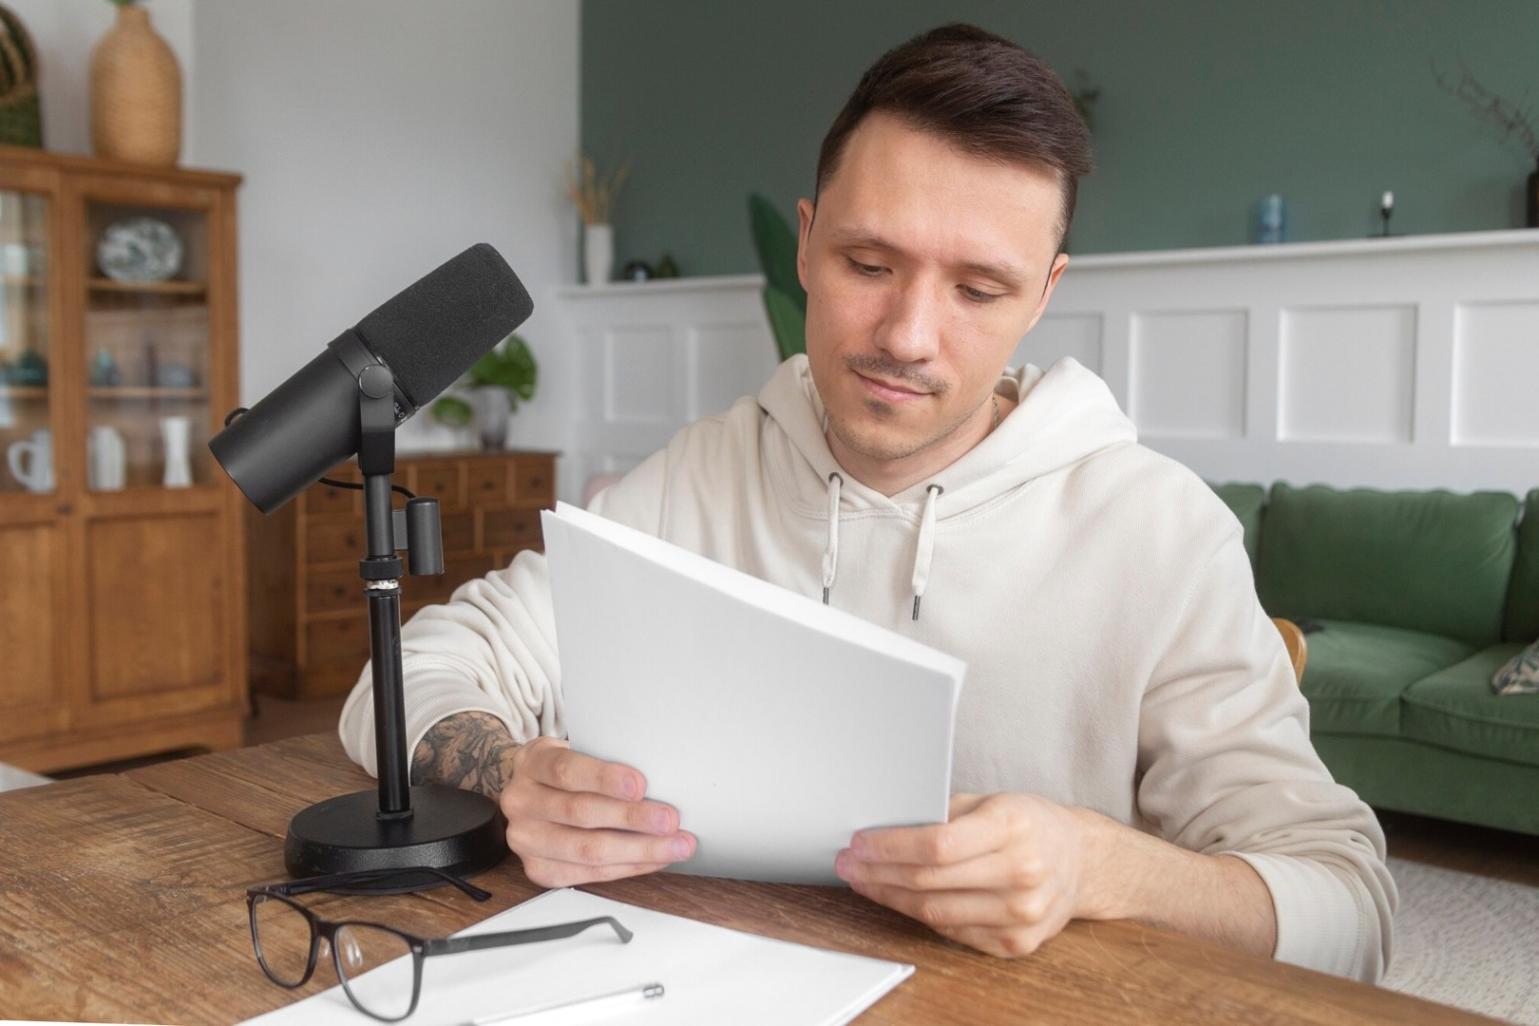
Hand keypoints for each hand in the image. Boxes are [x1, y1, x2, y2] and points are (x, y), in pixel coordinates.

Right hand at [500, 736, 695, 886]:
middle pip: (580, 813)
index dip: (604, 779)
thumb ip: (606, 758)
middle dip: (632, 819)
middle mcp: (522, 802)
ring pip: (586, 849)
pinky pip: (588, 874)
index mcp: (532, 763)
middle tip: (670, 820)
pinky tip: (653, 860)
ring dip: (638, 850)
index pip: (566, 770)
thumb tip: (661, 778)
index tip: (640, 785)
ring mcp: (525, 839)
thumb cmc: (568, 769)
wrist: (533, 792)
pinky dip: (627, 867)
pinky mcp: (538, 869)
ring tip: (674, 845)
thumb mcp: (579, 748)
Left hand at [835, 792, 1091, 957]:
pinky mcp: (1019, 943)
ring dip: (891, 899)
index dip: (890, 847)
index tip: (858, 844)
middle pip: (931, 881)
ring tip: (865, 883)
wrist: (1081, 861)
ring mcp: (1023, 913)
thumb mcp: (991, 801)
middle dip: (878, 874)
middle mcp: (1022, 873)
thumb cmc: (1029, 823)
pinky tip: (902, 900)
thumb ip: (943, 812)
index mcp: (1013, 827)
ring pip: (937, 913)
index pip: (937, 844)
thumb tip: (884, 824)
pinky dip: (923, 917)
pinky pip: (955, 932)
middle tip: (848, 865)